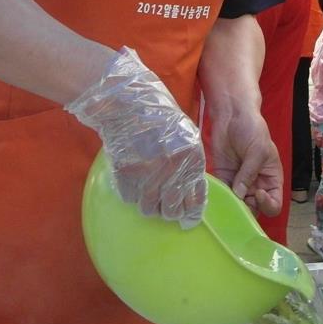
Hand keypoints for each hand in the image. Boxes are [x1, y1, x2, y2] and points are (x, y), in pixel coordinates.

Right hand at [66, 47, 207, 225]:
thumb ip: (190, 164)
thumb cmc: (159, 116)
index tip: (187, 220)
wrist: (128, 103)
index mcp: (192, 158)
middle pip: (172, 209)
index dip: (191, 213)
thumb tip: (190, 196)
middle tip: (165, 209)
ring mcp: (148, 173)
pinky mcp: (126, 174)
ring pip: (149, 209)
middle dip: (169, 212)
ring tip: (147, 193)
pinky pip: (130, 198)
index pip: (195, 198)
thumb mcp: (185, 136)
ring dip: (149, 205)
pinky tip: (133, 181)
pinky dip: (131, 193)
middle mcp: (172, 168)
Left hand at [207, 106, 282, 216]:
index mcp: (271, 180)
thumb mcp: (258, 150)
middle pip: (255, 208)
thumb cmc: (253, 129)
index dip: (267, 205)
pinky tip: (216, 196)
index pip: (274, 204)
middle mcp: (256, 185)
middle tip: (238, 201)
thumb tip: (239, 195)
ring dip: (232, 206)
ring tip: (226, 200)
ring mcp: (239, 183)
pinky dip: (219, 198)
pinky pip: (222, 194)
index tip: (257, 193)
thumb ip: (249, 173)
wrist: (232, 115)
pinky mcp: (224, 178)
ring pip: (238, 204)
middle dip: (247, 209)